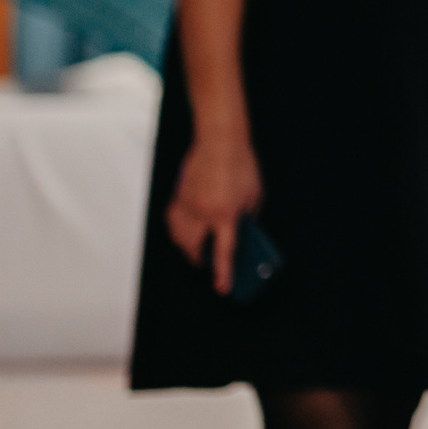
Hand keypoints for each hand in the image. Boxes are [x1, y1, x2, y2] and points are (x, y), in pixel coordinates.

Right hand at [167, 131, 262, 295]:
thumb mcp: (255, 196)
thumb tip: (241, 235)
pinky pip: (172, 221)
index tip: (221, 288)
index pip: (224, 251)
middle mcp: (202, 212)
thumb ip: (247, 218)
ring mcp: (187, 204)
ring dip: (186, 247)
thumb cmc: (242, 166)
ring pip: (178, 237)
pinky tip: (186, 231)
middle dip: (199, 261)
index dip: (222, 272)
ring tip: (197, 251)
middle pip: (193, 248)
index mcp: (226, 213)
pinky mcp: (178, 195)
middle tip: (208, 264)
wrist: (220, 140)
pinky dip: (177, 230)